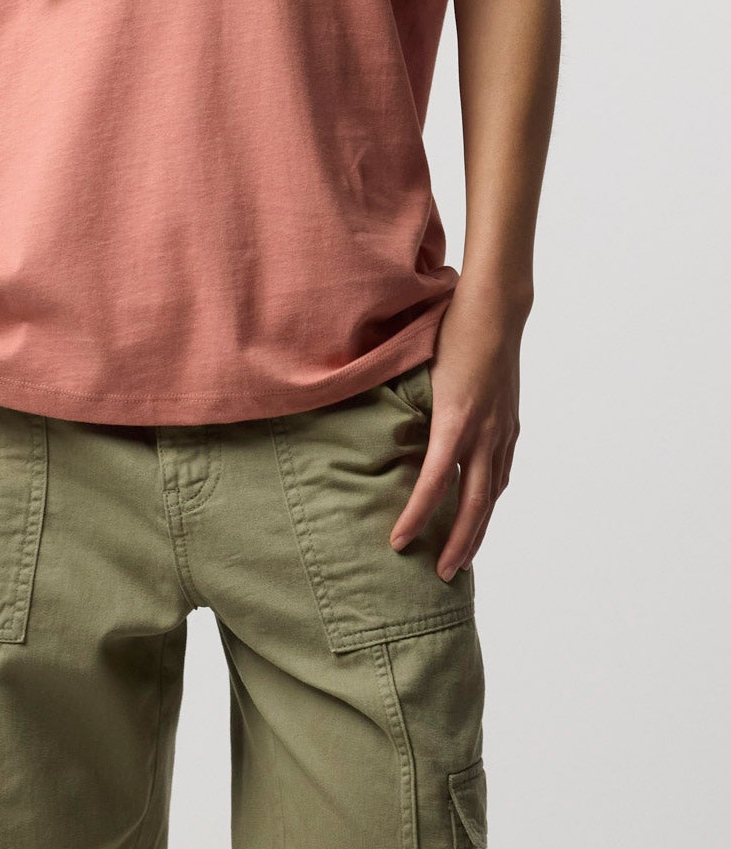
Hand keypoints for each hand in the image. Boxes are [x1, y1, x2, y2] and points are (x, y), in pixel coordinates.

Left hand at [387, 292, 522, 580]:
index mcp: (454, 419)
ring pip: (492, 495)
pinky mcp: (511, 425)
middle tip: (441, 576)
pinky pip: (501, 473)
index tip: (398, 542)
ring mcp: (502, 430)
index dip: (416, 517)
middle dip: (456, 544)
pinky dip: (490, 499)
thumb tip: (375, 429)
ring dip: (477, 530)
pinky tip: (481, 513)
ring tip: (462, 559)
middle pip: (473, 504)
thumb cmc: (450, 332)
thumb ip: (405, 404)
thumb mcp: (419, 368)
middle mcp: (482, 432)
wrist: (496, 310)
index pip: (433, 483)